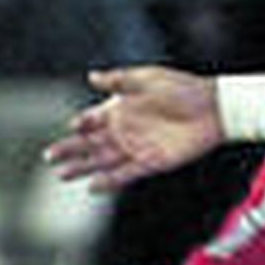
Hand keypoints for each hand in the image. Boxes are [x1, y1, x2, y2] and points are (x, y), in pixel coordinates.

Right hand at [43, 67, 222, 191]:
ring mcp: (138, 148)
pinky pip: (126, 174)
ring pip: (103, 161)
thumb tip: (91, 76)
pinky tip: (93, 187)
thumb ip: (119, 80)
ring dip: (83, 168)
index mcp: (121, 109)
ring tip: (62, 175)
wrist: (214, 108)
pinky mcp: (153, 162)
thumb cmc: (183, 88)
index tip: (72, 126)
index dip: (81, 124)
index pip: (92, 120)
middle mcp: (126, 130)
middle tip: (50, 157)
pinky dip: (110, 181)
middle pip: (91, 143)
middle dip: (70, 150)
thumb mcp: (148, 79)